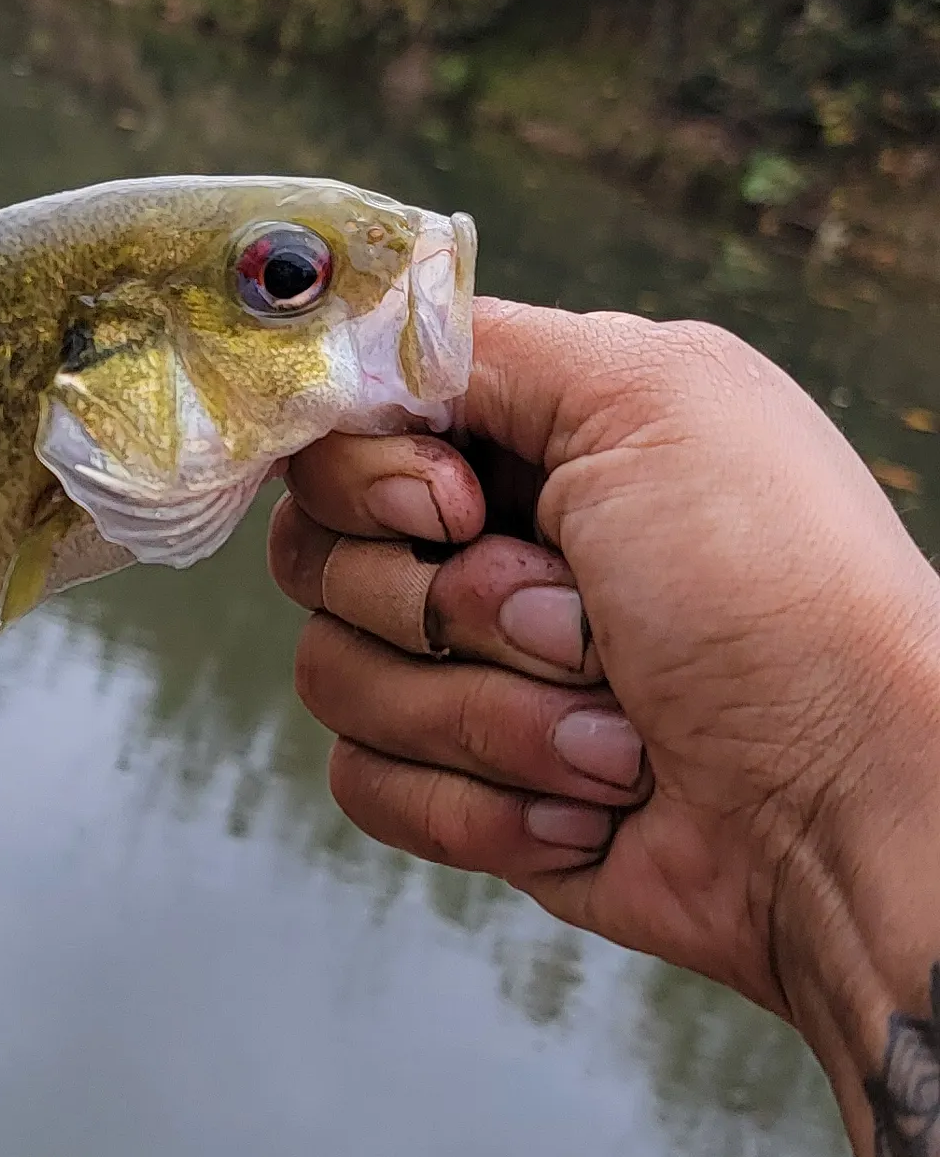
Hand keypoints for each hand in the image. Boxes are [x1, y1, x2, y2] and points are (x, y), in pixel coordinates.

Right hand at [270, 299, 939, 1022]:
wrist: (842, 809)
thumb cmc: (772, 592)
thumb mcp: (652, 396)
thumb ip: (482, 348)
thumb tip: (352, 354)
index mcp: (523, 446)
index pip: (340, 437)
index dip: (372, 481)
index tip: (457, 507)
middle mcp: (480, 549)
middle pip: (315, 558)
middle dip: (446, 608)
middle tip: (576, 623)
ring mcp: (464, 673)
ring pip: (334, 678)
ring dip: (488, 717)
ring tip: (613, 738)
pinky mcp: (460, 785)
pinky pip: (365, 782)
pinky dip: (480, 805)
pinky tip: (586, 807)